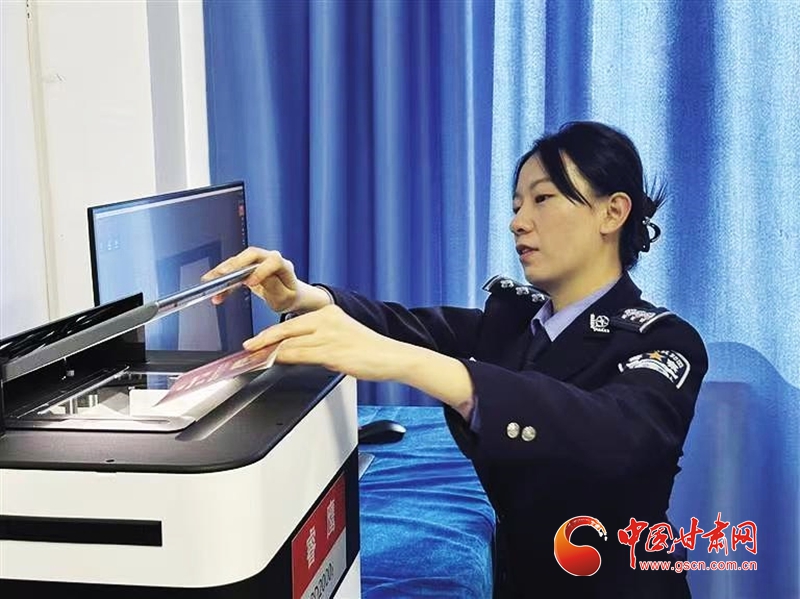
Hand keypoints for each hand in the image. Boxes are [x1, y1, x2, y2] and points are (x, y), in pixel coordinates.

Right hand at [202, 247, 310, 312]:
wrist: (289, 296)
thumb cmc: (289, 297)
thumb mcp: (286, 299)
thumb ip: (275, 288)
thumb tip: (259, 278)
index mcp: (284, 266)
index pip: (273, 261)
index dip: (261, 270)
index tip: (250, 283)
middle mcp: (270, 259)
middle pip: (251, 255)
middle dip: (234, 264)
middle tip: (221, 275)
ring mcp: (258, 262)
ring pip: (238, 261)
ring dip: (222, 272)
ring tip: (209, 283)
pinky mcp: (247, 268)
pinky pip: (234, 271)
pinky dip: (223, 281)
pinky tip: (215, 292)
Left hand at [243, 305, 401, 381]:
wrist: (392, 357)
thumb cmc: (370, 351)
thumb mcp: (341, 337)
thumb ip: (318, 340)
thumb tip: (294, 351)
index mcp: (328, 312)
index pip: (292, 322)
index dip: (271, 333)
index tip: (257, 340)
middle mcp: (326, 319)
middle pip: (286, 329)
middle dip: (263, 340)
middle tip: (247, 348)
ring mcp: (328, 335)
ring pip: (290, 343)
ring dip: (269, 352)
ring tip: (255, 359)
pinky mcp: (331, 351)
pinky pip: (300, 354)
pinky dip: (283, 358)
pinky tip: (274, 362)